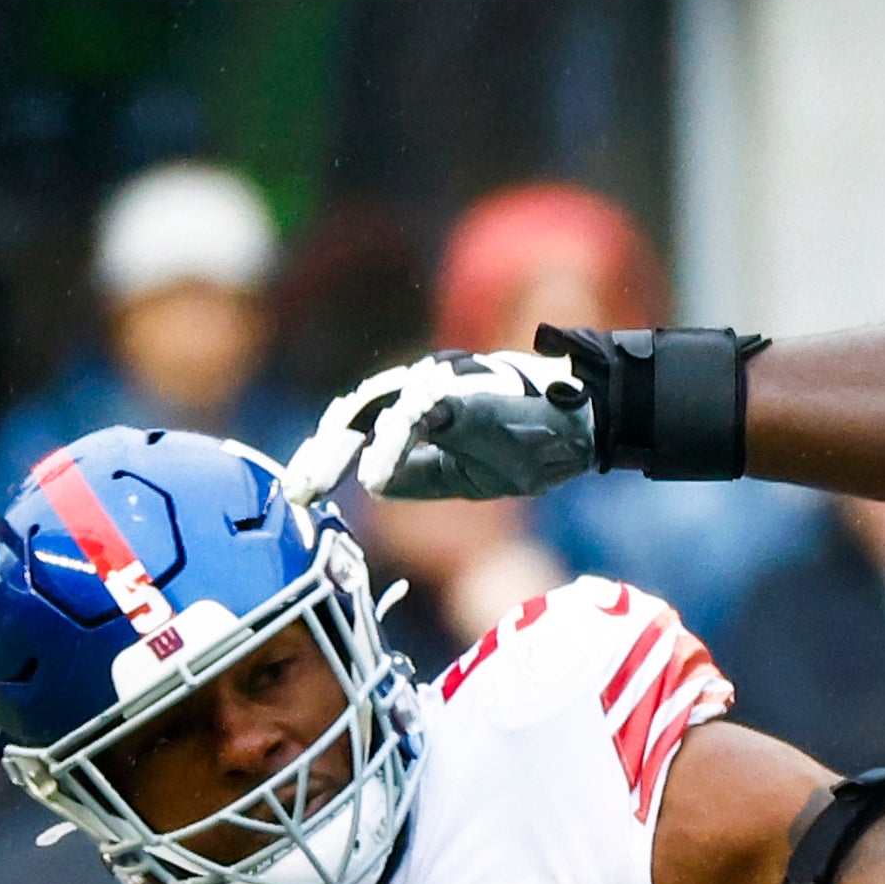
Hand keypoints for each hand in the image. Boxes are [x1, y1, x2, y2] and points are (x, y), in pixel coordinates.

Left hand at [284, 350, 594, 504]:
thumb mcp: (468, 476)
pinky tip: (371, 475)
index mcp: (420, 416)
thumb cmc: (532, 445)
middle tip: (298, 492)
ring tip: (316, 482)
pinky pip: (415, 418)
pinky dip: (390, 446)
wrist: (586, 422)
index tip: (301, 493)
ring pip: (375, 412)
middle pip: (355, 417)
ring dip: (342, 450)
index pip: (359, 431)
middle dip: (322, 456)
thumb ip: (419, 476)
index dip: (326, 459)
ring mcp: (439, 389)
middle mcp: (422, 394)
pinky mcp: (460, 395)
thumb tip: (369, 484)